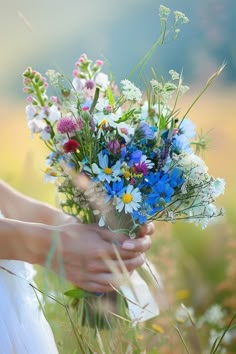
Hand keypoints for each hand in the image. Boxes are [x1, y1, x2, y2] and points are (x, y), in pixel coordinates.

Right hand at [35, 222, 152, 292]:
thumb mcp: (92, 228)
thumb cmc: (71, 232)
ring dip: (128, 274)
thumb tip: (129, 239)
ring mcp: (90, 276)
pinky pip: (104, 288)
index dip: (138, 251)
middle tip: (140, 258)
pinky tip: (118, 278)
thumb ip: (112, 235)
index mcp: (100, 249)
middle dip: (137, 263)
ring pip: (117, 280)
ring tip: (131, 268)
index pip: (128, 253)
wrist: (48, 246)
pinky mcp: (83, 283)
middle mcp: (97, 265)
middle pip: (125, 267)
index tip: (142, 248)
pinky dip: (115, 284)